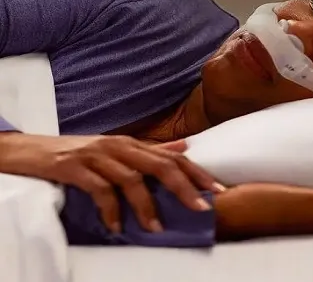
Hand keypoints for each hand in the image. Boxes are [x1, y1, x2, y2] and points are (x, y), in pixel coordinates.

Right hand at [0, 132, 224, 232]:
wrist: (35, 149)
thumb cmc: (82, 152)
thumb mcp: (120, 149)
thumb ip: (152, 150)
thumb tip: (185, 147)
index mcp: (133, 144)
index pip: (172, 156)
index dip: (197, 172)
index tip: (218, 189)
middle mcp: (120, 146)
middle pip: (159, 165)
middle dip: (184, 186)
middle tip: (201, 207)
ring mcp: (98, 156)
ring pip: (131, 179)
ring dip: (146, 206)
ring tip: (157, 229)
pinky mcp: (76, 167)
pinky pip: (99, 190)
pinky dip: (110, 210)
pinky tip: (115, 227)